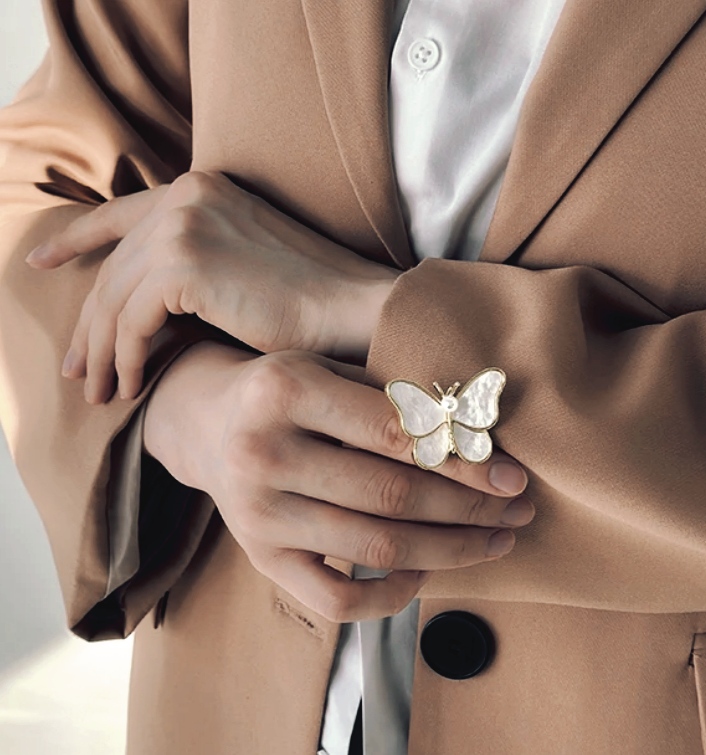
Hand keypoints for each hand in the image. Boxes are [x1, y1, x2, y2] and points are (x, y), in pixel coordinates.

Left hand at [25, 171, 398, 403]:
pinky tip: (131, 388)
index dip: (77, 240)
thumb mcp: (243, 268)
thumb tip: (145, 307)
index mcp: (202, 190)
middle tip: (77, 370)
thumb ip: (194, 267)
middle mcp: (186, 196)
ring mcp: (183, 225)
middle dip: (89, 327)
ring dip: (103, 353)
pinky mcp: (184, 264)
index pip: (119, 215)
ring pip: (114, 299)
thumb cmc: (313, 303)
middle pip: (112, 269)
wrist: (354, 310)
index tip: (42, 261)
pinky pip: (131, 321)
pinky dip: (126, 360)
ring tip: (100, 392)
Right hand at [144, 343, 533, 621]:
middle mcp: (263, 455)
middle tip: (520, 510)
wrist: (209, 424)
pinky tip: (426, 573)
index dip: (464, 462)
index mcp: (285, 391)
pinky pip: (335, 599)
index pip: (395, 435)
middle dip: (470, 510)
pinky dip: (390, 596)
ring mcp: (258, 515)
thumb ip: (391, 397)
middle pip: (392, 498)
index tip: (513, 476)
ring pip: (376, 549)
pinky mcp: (259, 558)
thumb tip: (481, 435)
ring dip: (451, 551)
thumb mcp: (329, 367)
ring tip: (497, 540)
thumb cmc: (287, 391)